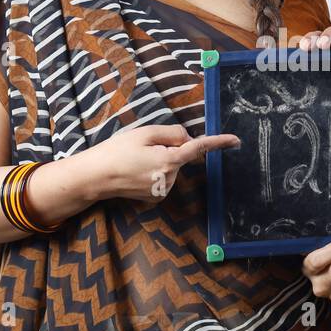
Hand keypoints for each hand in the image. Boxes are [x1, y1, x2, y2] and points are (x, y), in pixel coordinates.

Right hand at [79, 124, 239, 203]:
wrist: (95, 177)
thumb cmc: (117, 151)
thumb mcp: (144, 133)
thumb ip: (171, 133)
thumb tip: (187, 139)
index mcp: (169, 161)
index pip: (198, 148)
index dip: (218, 143)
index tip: (235, 140)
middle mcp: (170, 179)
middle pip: (180, 156)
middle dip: (169, 148)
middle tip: (142, 147)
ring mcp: (163, 191)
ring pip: (172, 167)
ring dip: (160, 160)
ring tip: (135, 160)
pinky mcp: (156, 197)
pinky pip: (163, 177)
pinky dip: (155, 171)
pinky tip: (137, 171)